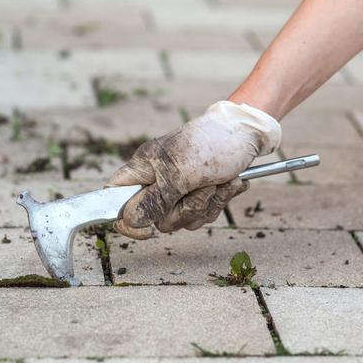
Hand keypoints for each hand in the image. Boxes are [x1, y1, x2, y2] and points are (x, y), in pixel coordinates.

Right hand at [108, 101, 280, 238]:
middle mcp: (156, 180)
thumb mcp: (180, 174)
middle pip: (154, 217)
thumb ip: (153, 200)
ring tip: (217, 180)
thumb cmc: (212, 143)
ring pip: (181, 220)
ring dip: (206, 204)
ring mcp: (177, 190)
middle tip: (199, 185)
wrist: (249, 133)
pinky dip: (218, 201)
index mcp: (143, 168)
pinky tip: (227, 183)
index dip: (123, 217)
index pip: (114, 196)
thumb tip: (129, 220)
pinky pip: (201, 215)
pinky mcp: (197, 195)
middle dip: (183, 208)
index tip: (145, 229)